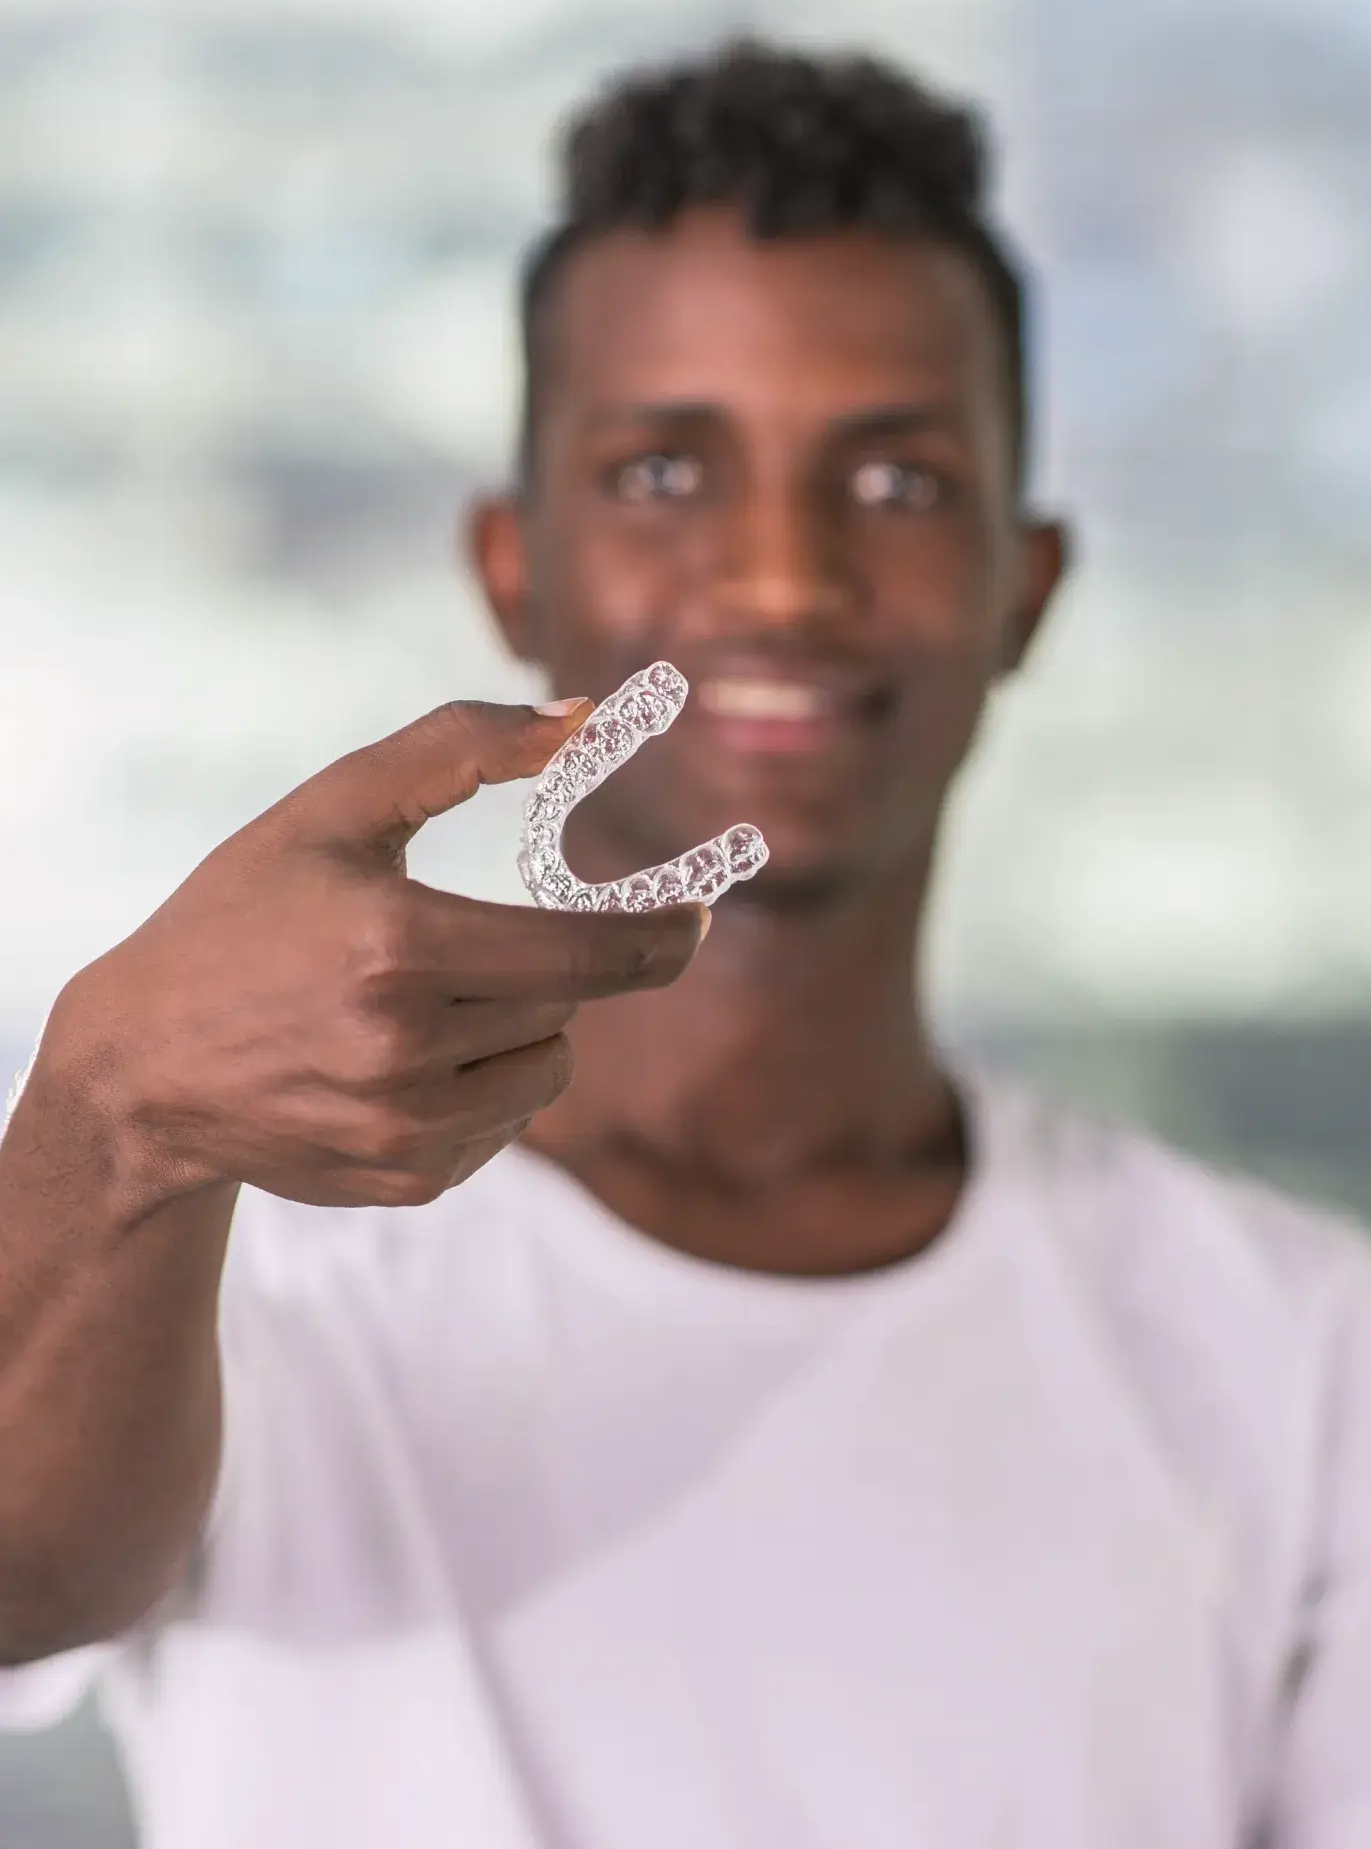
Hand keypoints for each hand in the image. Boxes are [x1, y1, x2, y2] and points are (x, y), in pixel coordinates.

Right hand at [41, 700, 705, 1215]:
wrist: (142, 1065)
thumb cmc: (242, 915)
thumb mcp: (333, 808)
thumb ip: (462, 746)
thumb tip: (589, 718)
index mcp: (397, 948)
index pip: (587, 954)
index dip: (663, 935)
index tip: (699, 917)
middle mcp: (406, 1051)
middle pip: (567, 1006)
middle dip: (542, 967)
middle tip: (466, 946)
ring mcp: (407, 1130)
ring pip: (548, 1071)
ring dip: (522, 1029)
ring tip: (426, 1005)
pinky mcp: (408, 1181)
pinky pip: (507, 1126)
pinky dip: (483, 1086)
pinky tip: (401, 1062)